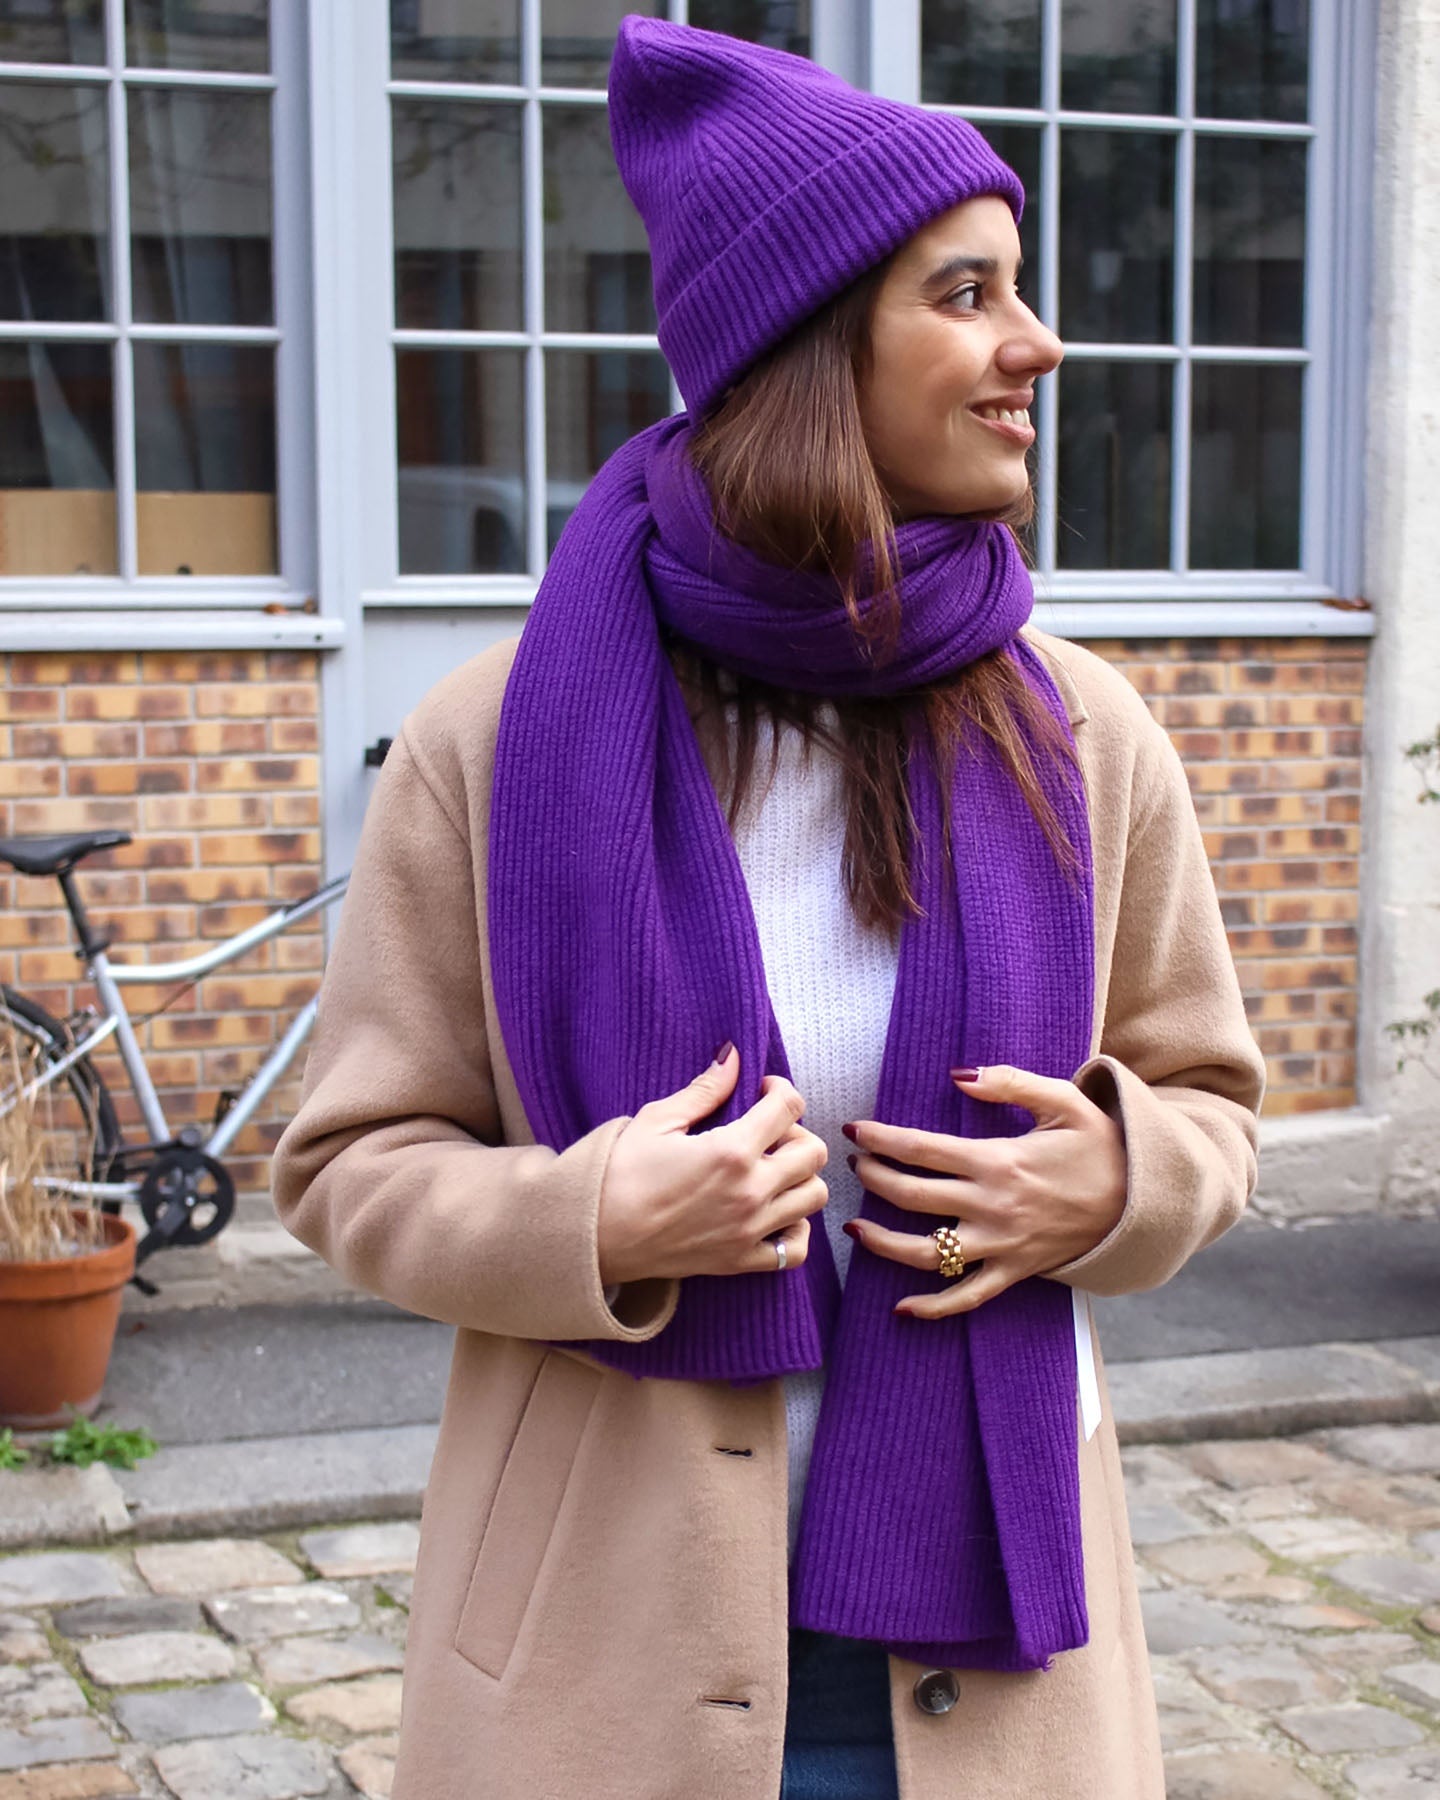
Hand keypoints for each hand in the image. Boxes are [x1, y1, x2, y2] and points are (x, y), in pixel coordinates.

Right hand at [597, 1045, 828, 1286]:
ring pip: (814, 1196)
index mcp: (731, 1151)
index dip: (780, 1090)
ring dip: (801, 1176)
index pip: (789, 1107)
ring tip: (771, 1169)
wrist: (593, 1236)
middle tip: (767, 1130)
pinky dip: (795, 1229)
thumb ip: (704, 1090)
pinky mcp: (740, 1261)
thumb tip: (733, 1056)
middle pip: (814, 1152)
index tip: (762, 1091)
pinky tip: (774, 1212)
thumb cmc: (617, 1174)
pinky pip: (794, 1250)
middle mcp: (750, 1191)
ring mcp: (749, 1230)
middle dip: (796, 1131)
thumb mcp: (656, 1120)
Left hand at [844, 1064, 1125, 1319]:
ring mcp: (1002, 1244)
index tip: (854, 1130)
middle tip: (855, 1165)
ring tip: (856, 1228)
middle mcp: (992, 1206)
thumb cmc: (1102, 1145)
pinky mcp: (1016, 1271)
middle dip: (873, 1178)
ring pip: (927, 1253)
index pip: (920, 1149)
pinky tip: (902, 1308)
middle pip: (912, 1196)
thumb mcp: (1063, 1100)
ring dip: (883, 1243)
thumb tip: (958, 1075)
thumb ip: (1009, 1083)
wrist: (1145, 1199)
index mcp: (998, 1160)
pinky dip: (933, 1308)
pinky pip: (967, 1298)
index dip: (880, 1139)